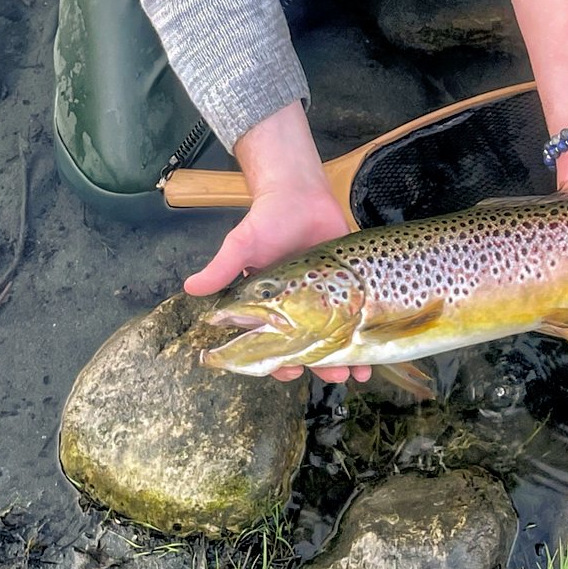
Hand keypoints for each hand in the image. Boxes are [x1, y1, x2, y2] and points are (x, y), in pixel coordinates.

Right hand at [183, 103, 372, 385]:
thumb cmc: (267, 220)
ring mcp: (327, 299)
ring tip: (359, 372)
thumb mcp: (242, 244)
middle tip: (334, 376)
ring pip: (337, 338)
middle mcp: (299, 308)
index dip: (279, 363)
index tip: (290, 370)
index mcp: (271, 307)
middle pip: (310, 348)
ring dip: (347, 358)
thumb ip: (222, 268)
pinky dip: (368, 334)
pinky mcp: (350, 285)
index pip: (273, 346)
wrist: (300, 192)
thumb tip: (190, 288)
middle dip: (320, 366)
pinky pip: (359, 315)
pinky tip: (377, 351)